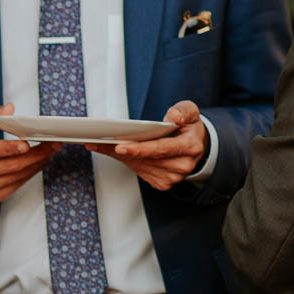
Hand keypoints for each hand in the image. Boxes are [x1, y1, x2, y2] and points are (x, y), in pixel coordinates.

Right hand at [0, 103, 59, 204]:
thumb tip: (8, 109)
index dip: (10, 148)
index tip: (27, 143)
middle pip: (11, 165)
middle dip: (35, 154)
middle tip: (52, 145)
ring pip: (17, 175)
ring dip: (37, 163)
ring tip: (49, 152)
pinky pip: (18, 184)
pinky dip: (31, 172)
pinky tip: (38, 163)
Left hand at [88, 100, 207, 191]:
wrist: (194, 146)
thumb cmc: (188, 128)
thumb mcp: (190, 112)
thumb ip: (183, 111)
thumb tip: (173, 117)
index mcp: (190, 147)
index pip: (162, 148)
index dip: (140, 148)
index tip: (120, 146)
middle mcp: (183, 165)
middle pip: (147, 159)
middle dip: (123, 150)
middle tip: (99, 141)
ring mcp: (173, 177)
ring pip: (140, 166)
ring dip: (121, 156)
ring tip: (104, 143)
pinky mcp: (163, 183)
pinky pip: (140, 172)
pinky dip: (127, 162)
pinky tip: (119, 152)